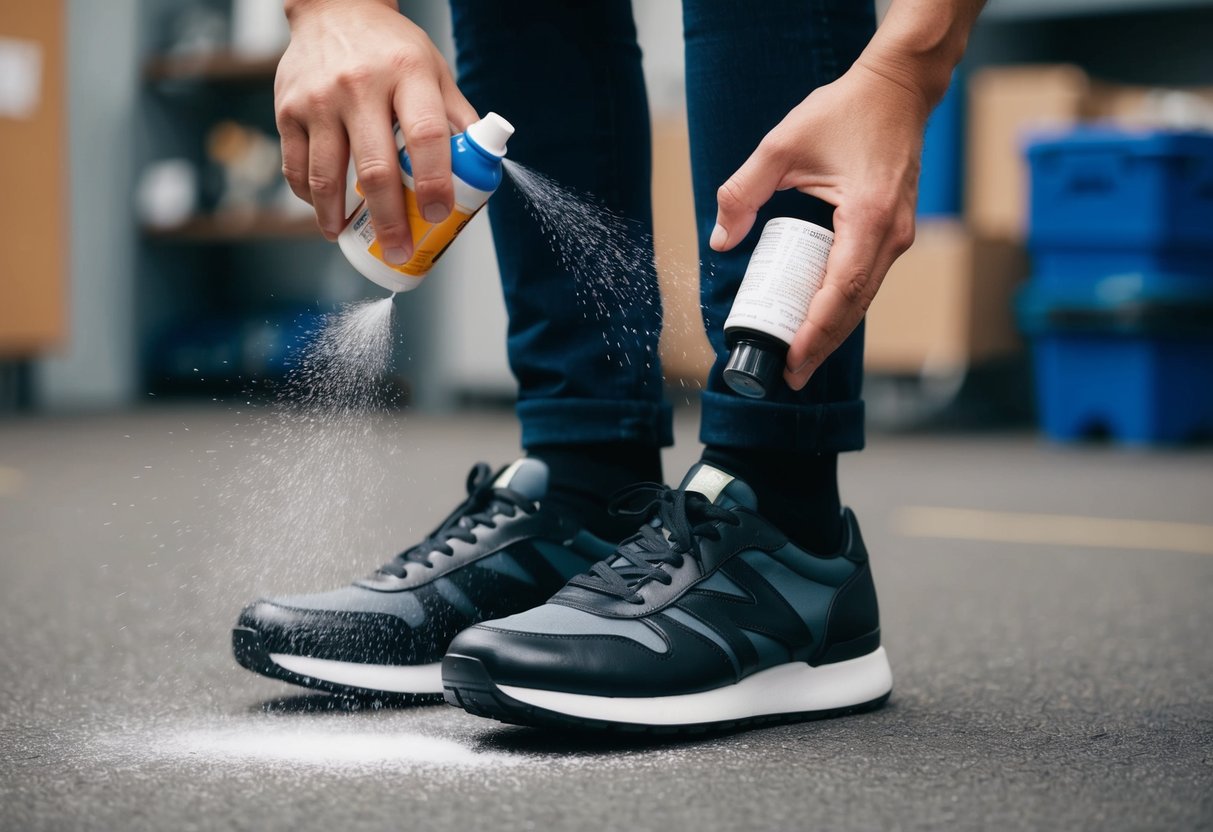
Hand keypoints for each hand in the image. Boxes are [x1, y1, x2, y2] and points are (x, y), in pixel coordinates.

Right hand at [275, 0, 477, 261]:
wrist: (334, 10)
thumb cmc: (392, 50)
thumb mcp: (435, 72)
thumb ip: (458, 119)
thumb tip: (485, 170)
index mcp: (407, 75)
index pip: (425, 136)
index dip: (434, 182)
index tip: (439, 215)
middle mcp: (360, 86)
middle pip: (375, 168)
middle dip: (389, 220)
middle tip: (398, 251)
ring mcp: (319, 99)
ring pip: (326, 175)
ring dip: (337, 217)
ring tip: (347, 238)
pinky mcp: (287, 108)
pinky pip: (297, 166)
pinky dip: (310, 196)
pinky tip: (324, 210)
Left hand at [710, 59, 929, 389]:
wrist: (897, 88)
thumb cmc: (844, 111)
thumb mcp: (781, 145)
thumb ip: (743, 190)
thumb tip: (721, 238)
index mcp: (868, 218)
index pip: (840, 290)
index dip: (815, 332)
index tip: (792, 360)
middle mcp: (891, 235)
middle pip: (855, 306)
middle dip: (823, 345)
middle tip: (792, 376)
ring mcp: (898, 236)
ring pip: (864, 297)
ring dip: (833, 329)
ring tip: (801, 358)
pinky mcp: (894, 231)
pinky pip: (867, 279)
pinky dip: (843, 304)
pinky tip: (818, 319)